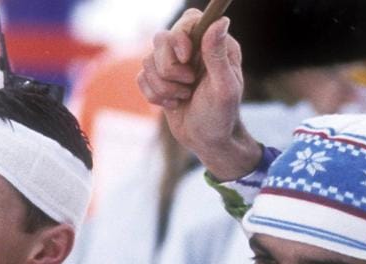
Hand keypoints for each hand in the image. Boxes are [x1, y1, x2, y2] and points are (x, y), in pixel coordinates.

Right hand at [136, 9, 258, 179]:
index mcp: (213, 46)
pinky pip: (141, 77)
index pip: (189, 20)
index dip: (180, 36)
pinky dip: (154, 95)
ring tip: (183, 98)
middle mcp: (193, 50)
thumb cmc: (221, 116)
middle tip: (189, 86)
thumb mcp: (224, 87)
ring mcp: (174, 64)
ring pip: (148, 60)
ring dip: (164, 87)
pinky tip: (173, 104)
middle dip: (170, 69)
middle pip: (161, 39)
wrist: (207, 142)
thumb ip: (218, 54)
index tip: (185, 57)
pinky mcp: (159, 78)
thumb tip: (221, 21)